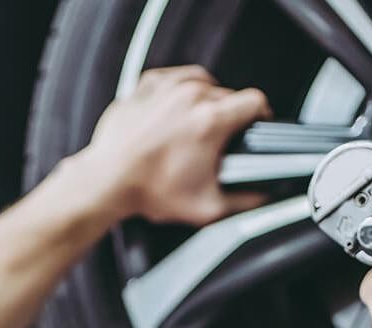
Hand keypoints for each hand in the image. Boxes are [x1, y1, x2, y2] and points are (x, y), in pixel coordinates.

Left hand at [71, 66, 271, 224]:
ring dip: (207, 100)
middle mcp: (189, 97)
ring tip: (199, 124)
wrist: (107, 182)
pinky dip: (181, 90)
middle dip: (229, 115)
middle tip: (218, 140)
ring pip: (204, 82)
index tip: (256, 123)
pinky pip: (176, 77)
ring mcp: (166, 87)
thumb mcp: (207, 207)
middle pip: (229, 94)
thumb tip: (264, 196)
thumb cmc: (148, 190)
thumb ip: (247, 201)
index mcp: (210, 120)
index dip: (261, 114)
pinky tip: (178, 110)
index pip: (255, 101)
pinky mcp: (147, 85)